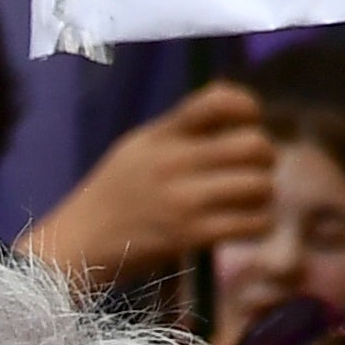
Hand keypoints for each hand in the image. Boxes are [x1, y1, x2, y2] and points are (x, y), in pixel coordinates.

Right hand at [17, 80, 275, 284]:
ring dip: (264, 193)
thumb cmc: (114, 193)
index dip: (246, 105)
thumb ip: (182, 129)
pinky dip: (259, 224)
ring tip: (251, 200)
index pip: (217, 100)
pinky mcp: (190, 236)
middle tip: (257, 168)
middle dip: (266, 156)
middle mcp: (175, 161)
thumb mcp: (139, 146)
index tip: (248, 121)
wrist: (79, 244)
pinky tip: (246, 225)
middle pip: (253, 144)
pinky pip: (251, 223)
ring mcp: (184, 200)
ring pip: (259, 185)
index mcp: (162, 133)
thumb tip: (239, 116)